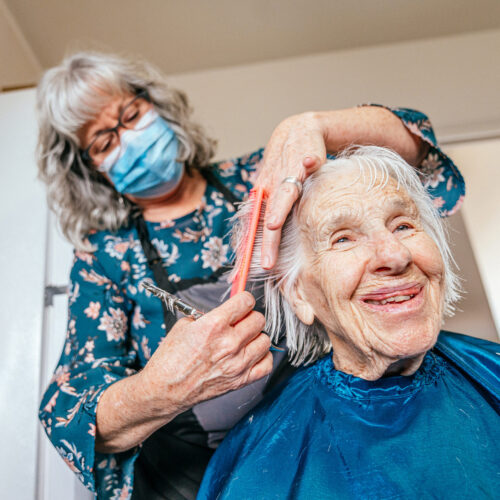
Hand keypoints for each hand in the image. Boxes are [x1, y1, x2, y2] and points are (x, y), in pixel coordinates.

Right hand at [140, 292, 272, 414]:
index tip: (240, 303)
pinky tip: (251, 355)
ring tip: (244, 340)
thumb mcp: (185, 325)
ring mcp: (237, 363)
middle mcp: (230, 343)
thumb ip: (209, 317)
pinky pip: (266, 364)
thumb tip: (226, 312)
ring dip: (256, 337)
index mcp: (215, 325)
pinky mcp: (240, 380)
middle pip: (258, 319)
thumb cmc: (170, 359)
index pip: (246, 301)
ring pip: (265, 340)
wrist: (165, 389)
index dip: (243, 299)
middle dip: (249, 317)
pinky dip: (262, 358)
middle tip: (240, 322)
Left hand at [255, 112, 326, 268]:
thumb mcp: (273, 186)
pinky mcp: (307, 157)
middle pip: (270, 217)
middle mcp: (274, 187)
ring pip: (284, 193)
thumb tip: (264, 235)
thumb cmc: (286, 163)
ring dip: (279, 207)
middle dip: (268, 242)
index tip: (247, 270)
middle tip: (267, 262)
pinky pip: (308, 160)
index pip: (257, 226)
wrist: (299, 130)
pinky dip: (308, 162)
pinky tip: (310, 163)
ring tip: (273, 223)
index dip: (253, 249)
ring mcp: (290, 172)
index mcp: (265, 197)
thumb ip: (268, 208)